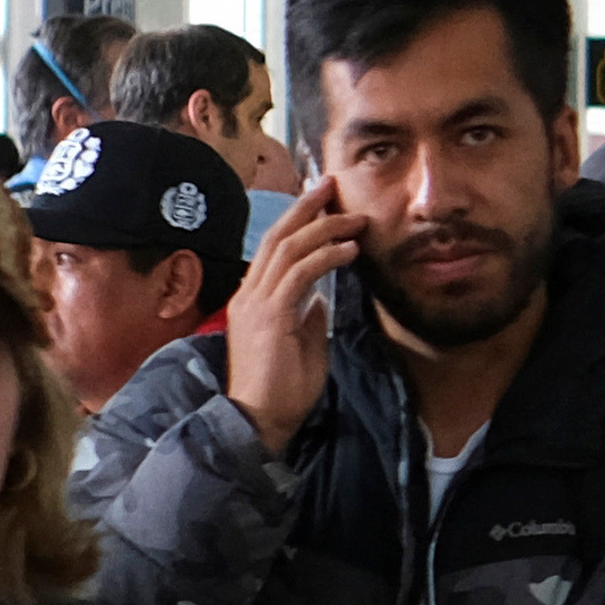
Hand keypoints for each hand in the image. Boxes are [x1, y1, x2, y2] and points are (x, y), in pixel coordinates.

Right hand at [225, 183, 365, 452]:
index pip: (274, 249)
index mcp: (254, 300)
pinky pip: (299, 274)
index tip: (324, 203)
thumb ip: (306, 315)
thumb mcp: (301, 342)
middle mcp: (249, 295)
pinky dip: (326, 256)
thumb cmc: (283, 389)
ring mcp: (256, 304)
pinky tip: (350, 250)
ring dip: (325, 229)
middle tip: (331, 184)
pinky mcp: (269, 316)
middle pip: (276, 237)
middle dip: (305, 208)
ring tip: (355, 218)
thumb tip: (319, 296)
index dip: (298, 222)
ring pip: (288, 249)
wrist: (260, 420)